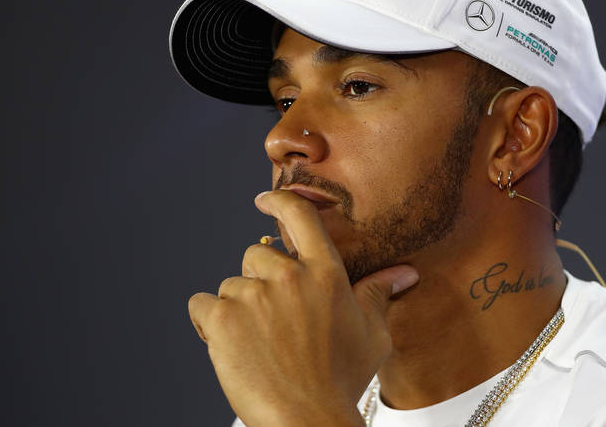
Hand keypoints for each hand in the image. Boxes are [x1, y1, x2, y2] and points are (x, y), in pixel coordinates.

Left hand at [188, 189, 419, 425]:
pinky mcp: (222, 318)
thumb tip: (404, 274)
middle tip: (274, 320)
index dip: (278, 200)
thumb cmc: (340, 381)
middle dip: (260, 280)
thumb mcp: (371, 335)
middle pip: (257, 253)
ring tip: (258, 343)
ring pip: (231, 285)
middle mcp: (288, 276)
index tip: (264, 201)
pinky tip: (230, 345)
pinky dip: (208, 322)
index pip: (300, 216)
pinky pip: (201, 305)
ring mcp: (253, 295)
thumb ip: (379, 295)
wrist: (307, 421)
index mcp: (326, 273)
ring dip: (237, 308)